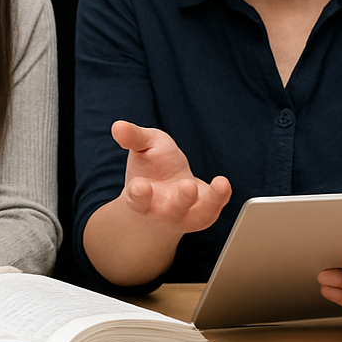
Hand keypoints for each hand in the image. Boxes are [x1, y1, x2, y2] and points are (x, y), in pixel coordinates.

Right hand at [111, 120, 231, 234]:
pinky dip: (221, 197)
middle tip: (187, 186)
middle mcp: (162, 211)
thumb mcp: (141, 148)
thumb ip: (132, 138)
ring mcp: (185, 214)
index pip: (138, 200)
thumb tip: (118, 126)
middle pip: (171, 211)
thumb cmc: (150, 168)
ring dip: (210, 200)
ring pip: (197, 213)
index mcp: (141, 198)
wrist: (163, 190)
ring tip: (219, 183)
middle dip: (181, 200)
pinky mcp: (204, 212)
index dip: (139, 194)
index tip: (140, 186)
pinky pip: (214, 208)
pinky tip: (224, 183)